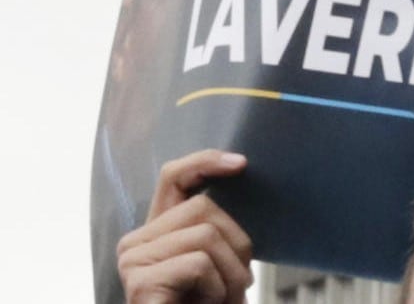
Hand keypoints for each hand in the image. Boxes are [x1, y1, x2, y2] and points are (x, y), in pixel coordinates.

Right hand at [117, 150, 253, 303]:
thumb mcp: (217, 264)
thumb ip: (217, 229)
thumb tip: (240, 177)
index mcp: (157, 230)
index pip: (175, 177)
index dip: (206, 162)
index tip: (241, 164)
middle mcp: (136, 241)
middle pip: (205, 208)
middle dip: (238, 246)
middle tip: (237, 285)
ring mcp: (133, 260)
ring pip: (207, 235)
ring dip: (231, 274)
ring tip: (223, 300)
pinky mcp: (140, 281)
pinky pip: (199, 264)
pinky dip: (218, 289)